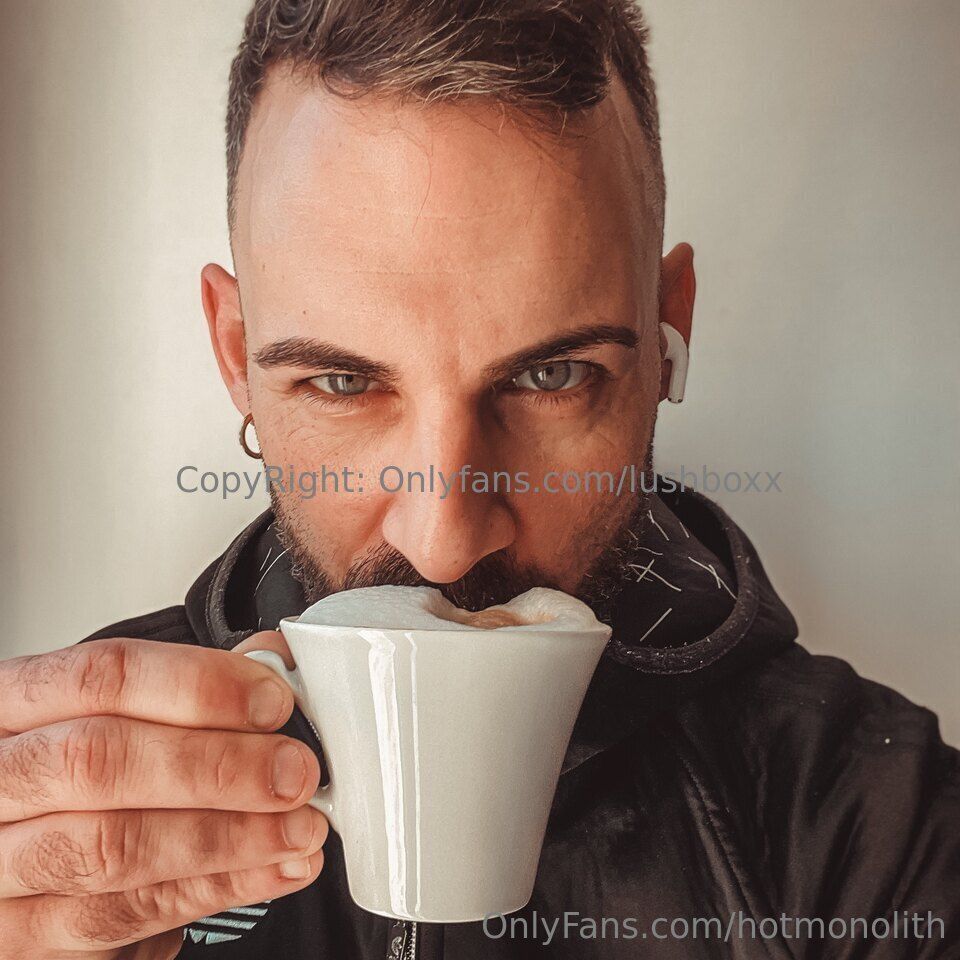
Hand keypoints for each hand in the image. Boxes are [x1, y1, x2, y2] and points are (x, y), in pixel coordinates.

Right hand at [0, 633, 326, 958]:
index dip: (197, 686)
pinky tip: (268, 871)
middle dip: (216, 767)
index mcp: (14, 705)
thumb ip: (186, 688)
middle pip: (100, 761)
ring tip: (299, 830)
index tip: (272, 703)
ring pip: (110, 850)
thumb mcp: (107, 715)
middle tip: (293, 775)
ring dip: (228, 839)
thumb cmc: (71, 771)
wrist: (17, 848)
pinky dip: (210, 891)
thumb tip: (275, 664)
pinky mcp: (17, 936)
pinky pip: (117, 921)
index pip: (102, 676)